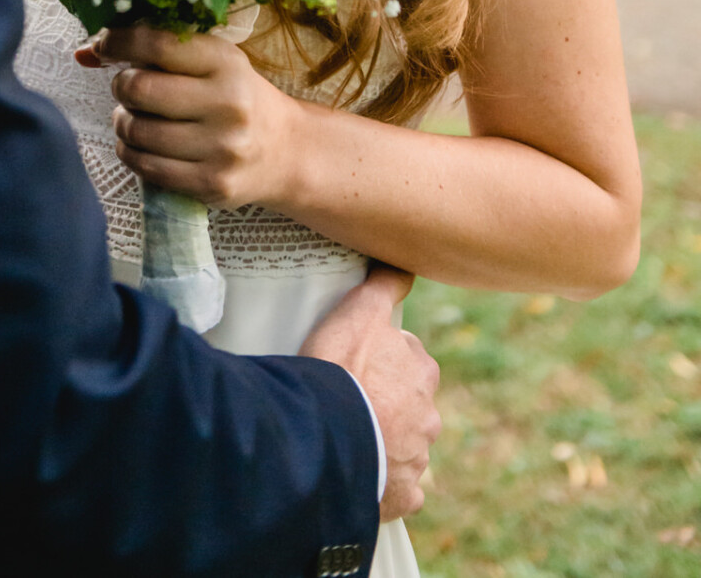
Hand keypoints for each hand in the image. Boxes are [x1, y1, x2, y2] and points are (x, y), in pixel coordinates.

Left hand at [76, 22, 298, 209]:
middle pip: (139, 89)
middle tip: (127, 87)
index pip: (157, 44)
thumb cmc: (235, 97)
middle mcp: (228, 103)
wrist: (285, 151)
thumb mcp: (209, 62)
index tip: (102, 44)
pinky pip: (146, 167)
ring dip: (122, 122)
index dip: (117, 41)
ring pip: (137, 131)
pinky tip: (139, 144)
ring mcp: (221, 147)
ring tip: (134, 117)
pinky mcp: (211, 184)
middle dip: (121, 85)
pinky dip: (130, 152)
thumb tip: (83, 52)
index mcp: (226, 61)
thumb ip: (153, 51)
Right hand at [302, 264, 440, 522]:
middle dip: (388, 406)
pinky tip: (363, 475)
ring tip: (348, 438)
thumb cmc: (342, 368)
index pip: (408, 362)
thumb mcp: (362, 311)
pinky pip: (400, 490)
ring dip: (384, 444)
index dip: (382, 362)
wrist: (328, 435)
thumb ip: (386, 284)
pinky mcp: (404, 495)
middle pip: (409, 407)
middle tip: (350, 402)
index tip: (357, 365)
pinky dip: (386, 484)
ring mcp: (418, 459)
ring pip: (405, 448)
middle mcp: (429, 417)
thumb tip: (404, 263)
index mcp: (423, 373)